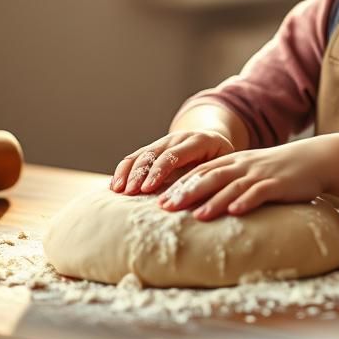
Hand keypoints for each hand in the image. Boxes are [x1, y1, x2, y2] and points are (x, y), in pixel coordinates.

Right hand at [110, 130, 234, 195]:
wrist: (215, 141)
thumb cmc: (222, 160)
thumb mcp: (224, 165)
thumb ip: (213, 177)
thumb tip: (205, 200)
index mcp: (199, 141)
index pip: (174, 155)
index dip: (159, 171)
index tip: (147, 189)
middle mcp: (178, 138)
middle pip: (154, 153)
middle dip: (140, 173)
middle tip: (130, 192)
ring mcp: (164, 142)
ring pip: (141, 154)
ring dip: (128, 172)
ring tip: (118, 190)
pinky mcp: (154, 149)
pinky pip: (135, 157)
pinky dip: (123, 170)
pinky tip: (115, 185)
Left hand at [156, 139, 330, 220]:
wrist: (311, 160)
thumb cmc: (276, 170)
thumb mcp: (247, 171)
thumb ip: (226, 181)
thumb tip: (198, 202)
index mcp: (232, 162)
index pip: (199, 171)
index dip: (178, 185)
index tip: (158, 200)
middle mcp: (242, 166)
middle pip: (209, 177)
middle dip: (186, 192)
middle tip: (165, 208)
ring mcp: (260, 174)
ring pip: (232, 186)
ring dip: (213, 200)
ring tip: (196, 215)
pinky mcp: (278, 184)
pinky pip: (260, 192)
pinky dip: (246, 201)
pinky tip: (236, 211)